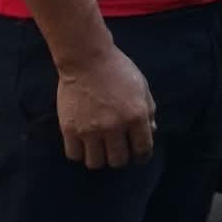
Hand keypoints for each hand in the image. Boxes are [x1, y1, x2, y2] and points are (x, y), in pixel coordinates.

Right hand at [55, 46, 155, 168]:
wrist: (86, 58)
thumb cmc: (117, 69)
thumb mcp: (141, 86)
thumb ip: (148, 110)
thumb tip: (152, 131)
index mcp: (136, 116)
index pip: (143, 150)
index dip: (142, 156)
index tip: (138, 155)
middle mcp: (114, 127)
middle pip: (118, 161)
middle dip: (121, 158)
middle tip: (118, 149)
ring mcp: (90, 130)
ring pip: (96, 163)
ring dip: (100, 158)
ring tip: (100, 148)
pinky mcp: (70, 129)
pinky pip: (75, 155)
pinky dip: (80, 153)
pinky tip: (84, 144)